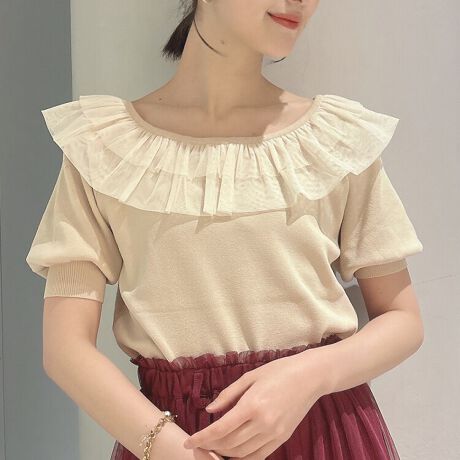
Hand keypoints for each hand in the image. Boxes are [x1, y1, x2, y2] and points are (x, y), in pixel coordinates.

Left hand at [183, 351, 325, 458]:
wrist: (309, 377)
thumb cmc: (278, 371)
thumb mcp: (250, 376)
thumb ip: (228, 395)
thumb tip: (209, 410)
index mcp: (252, 405)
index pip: (221, 429)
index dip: (201, 438)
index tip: (188, 441)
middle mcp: (263, 423)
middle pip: (229, 444)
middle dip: (210, 446)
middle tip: (199, 442)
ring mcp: (274, 434)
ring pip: (242, 454)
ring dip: (224, 453)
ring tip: (213, 446)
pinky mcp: (282, 439)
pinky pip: (258, 456)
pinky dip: (242, 457)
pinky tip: (232, 451)